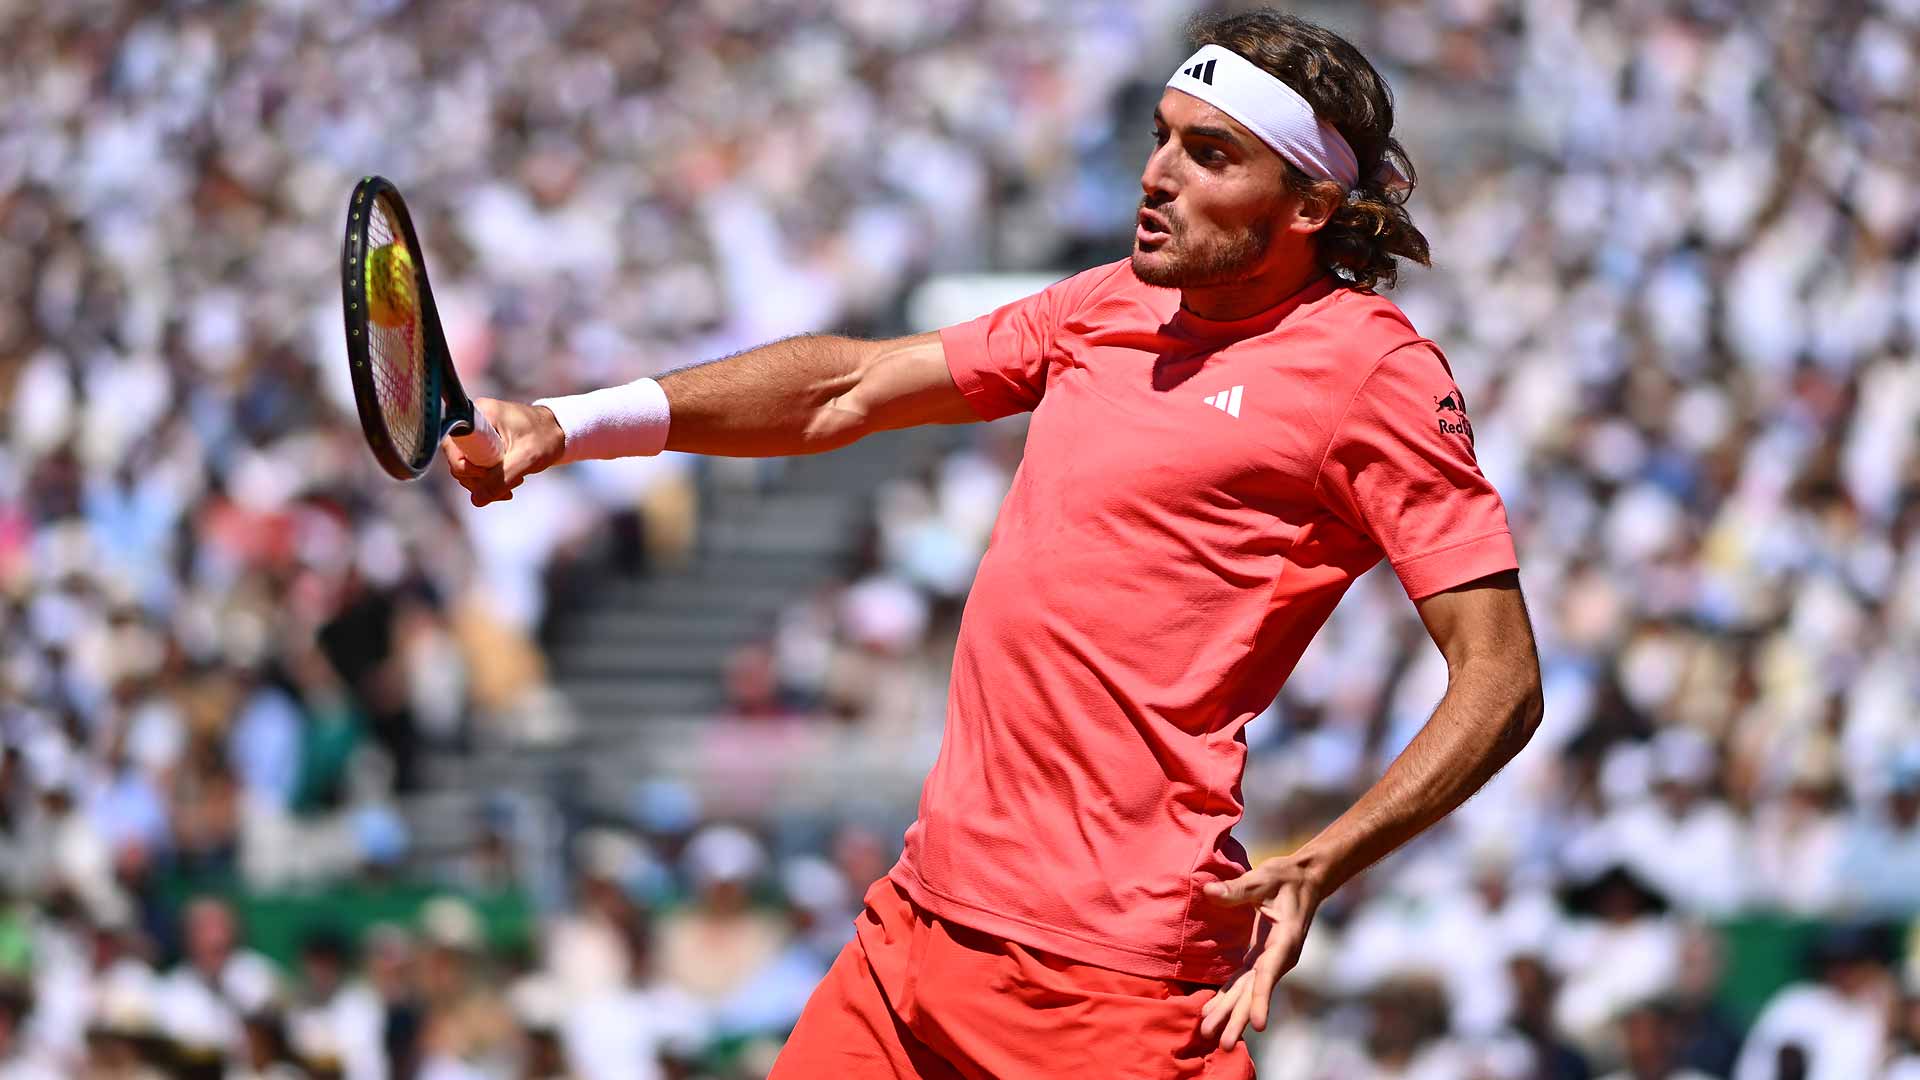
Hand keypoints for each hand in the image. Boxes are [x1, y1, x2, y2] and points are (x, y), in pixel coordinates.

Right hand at [441, 398, 565, 506]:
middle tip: (507, 485)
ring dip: (485, 483)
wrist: (560, 432)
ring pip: (465, 467)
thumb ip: (501, 479)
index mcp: (479, 414)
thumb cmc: (546, 438)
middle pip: (457, 459)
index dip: (465, 466)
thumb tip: (477, 500)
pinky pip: (475, 467)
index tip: (489, 473)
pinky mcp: (481, 444)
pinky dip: (489, 480)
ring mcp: (475, 433)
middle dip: (479, 479)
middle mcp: (471, 421)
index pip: (452, 446)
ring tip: (514, 483)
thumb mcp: (527, 459)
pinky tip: (510, 484)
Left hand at [1198, 856, 1326, 1050]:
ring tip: (1209, 1034)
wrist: (1304, 880)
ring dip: (1230, 1013)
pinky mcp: (1260, 958)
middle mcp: (1279, 957)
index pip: (1270, 972)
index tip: (1258, 1025)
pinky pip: (1243, 983)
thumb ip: (1238, 889)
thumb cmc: (1285, 877)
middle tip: (1223, 1043)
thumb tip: (1210, 892)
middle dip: (1239, 1018)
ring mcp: (1270, 960)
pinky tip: (1213, 1012)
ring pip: (1248, 992)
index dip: (1262, 999)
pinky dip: (1228, 998)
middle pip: (1256, 992)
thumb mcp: (1264, 878)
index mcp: (1285, 940)